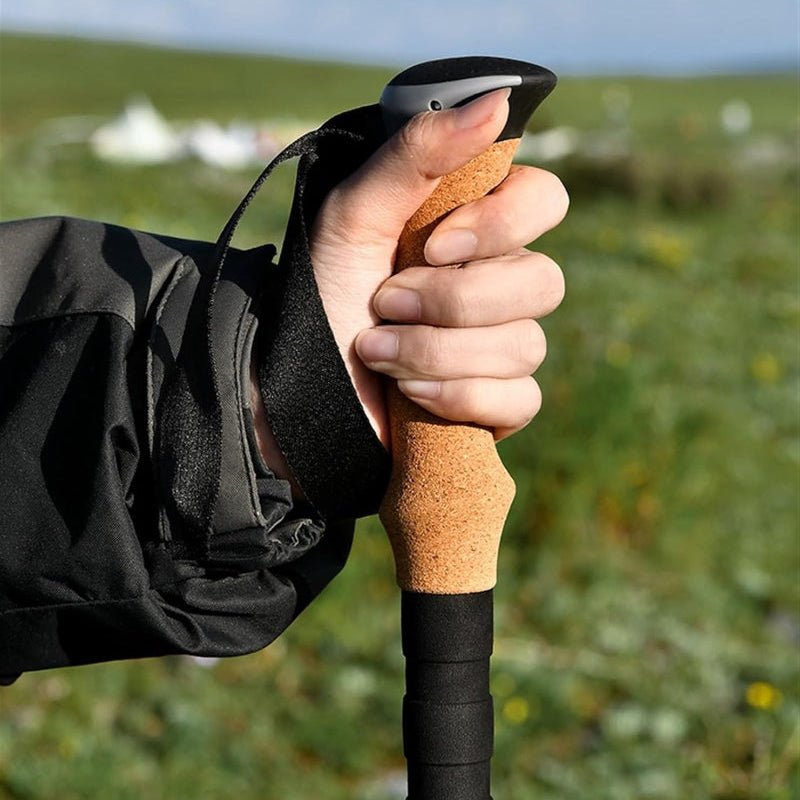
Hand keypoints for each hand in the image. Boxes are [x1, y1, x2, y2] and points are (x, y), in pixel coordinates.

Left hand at [310, 89, 567, 445]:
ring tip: (377, 353)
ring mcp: (502, 346)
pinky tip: (411, 394)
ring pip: (526, 345)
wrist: (298, 384)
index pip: (544, 201)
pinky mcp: (498, 403)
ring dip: (437, 351)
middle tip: (386, 303)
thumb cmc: (323, 292)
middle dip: (453, 301)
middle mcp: (498, 283)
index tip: (434, 243)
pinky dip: (459, 397)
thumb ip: (417, 154)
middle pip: (544, 281)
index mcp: (474, 229)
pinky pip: (521, 400)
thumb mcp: (354, 214)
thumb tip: (497, 101)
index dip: (501, 224)